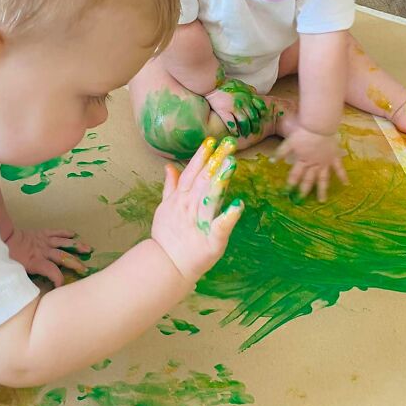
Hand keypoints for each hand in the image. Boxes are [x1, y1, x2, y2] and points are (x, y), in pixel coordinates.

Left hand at [5, 228, 90, 286]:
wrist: (0, 239)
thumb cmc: (5, 257)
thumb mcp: (13, 272)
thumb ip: (24, 280)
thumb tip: (32, 292)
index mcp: (35, 262)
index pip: (52, 271)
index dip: (59, 279)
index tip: (62, 286)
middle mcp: (43, 251)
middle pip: (63, 257)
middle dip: (75, 263)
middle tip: (85, 270)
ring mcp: (44, 241)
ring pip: (63, 243)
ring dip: (77, 246)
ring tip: (89, 249)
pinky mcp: (42, 234)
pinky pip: (56, 232)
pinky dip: (65, 232)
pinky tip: (74, 234)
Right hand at [150, 136, 243, 281]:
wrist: (167, 265)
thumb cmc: (168, 236)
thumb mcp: (166, 208)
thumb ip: (171, 186)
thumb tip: (169, 165)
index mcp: (181, 199)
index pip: (192, 173)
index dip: (201, 157)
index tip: (211, 141)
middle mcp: (190, 207)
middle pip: (204, 180)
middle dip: (216, 161)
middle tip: (228, 145)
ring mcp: (201, 222)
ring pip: (211, 198)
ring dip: (221, 181)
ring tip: (232, 165)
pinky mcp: (212, 240)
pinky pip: (221, 226)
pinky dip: (229, 216)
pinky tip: (239, 205)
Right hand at [205, 79, 268, 137]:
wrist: (211, 82)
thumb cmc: (224, 83)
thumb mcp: (240, 83)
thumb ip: (248, 89)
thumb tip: (255, 93)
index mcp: (247, 95)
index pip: (260, 106)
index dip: (261, 114)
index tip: (260, 119)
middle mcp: (243, 101)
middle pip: (253, 117)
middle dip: (255, 125)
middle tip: (255, 131)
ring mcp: (233, 107)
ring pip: (244, 122)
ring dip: (246, 130)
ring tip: (246, 134)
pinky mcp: (224, 111)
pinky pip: (231, 124)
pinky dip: (234, 130)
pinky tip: (235, 134)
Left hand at [274, 127, 347, 201]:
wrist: (319, 127)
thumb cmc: (304, 133)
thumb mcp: (289, 142)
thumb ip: (280, 152)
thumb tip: (271, 162)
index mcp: (302, 161)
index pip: (295, 175)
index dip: (290, 183)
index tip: (287, 192)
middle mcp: (313, 165)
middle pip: (308, 180)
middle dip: (304, 190)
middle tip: (301, 199)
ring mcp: (325, 163)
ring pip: (323, 179)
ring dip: (322, 190)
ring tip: (321, 200)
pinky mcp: (334, 158)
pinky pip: (339, 169)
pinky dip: (343, 176)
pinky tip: (346, 184)